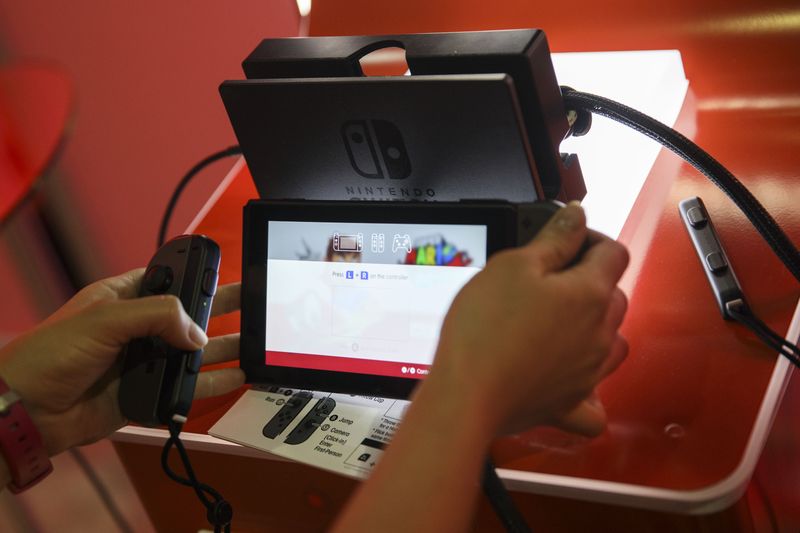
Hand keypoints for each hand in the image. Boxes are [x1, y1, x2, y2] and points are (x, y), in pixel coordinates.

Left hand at [0, 269, 244, 455]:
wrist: (26, 412)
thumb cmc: (48, 356)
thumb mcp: (104, 319)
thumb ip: (156, 315)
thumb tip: (197, 333)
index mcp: (123, 299)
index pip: (168, 280)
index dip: (195, 276)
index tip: (223, 271)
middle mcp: (137, 329)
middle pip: (188, 316)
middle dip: (219, 309)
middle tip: (253, 303)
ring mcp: (143, 362)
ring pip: (193, 352)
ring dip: (223, 347)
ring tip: (254, 342)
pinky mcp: (146, 394)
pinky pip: (187, 386)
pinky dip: (213, 382)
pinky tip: (236, 376)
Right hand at [426, 203, 628, 436]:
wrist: (465, 394)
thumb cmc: (484, 330)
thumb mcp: (512, 265)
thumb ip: (554, 238)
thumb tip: (577, 217)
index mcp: (590, 294)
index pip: (613, 252)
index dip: (589, 238)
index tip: (564, 240)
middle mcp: (600, 334)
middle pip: (614, 295)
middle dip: (588, 279)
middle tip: (546, 278)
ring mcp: (589, 372)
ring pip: (612, 340)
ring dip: (593, 326)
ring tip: (556, 322)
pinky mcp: (570, 403)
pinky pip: (596, 400)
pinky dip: (592, 390)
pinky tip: (573, 376)